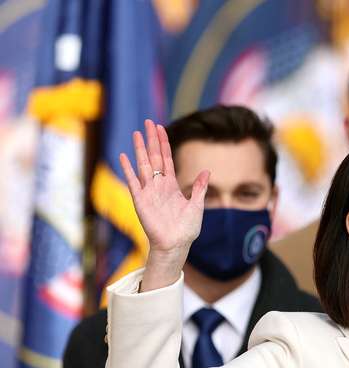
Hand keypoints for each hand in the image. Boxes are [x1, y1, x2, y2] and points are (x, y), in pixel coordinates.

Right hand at [118, 118, 209, 290]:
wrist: (176, 244)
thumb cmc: (187, 228)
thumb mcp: (197, 205)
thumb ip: (199, 187)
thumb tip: (206, 171)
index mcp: (172, 185)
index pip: (167, 159)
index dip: (164, 143)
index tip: (161, 128)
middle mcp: (159, 185)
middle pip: (154, 157)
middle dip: (151, 140)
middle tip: (148, 122)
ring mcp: (149, 191)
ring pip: (143, 165)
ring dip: (139, 150)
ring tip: (136, 133)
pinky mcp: (141, 201)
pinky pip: (133, 182)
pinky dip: (129, 169)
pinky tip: (124, 156)